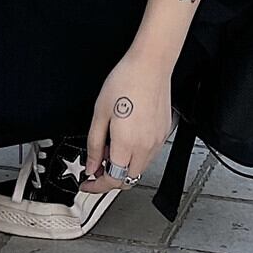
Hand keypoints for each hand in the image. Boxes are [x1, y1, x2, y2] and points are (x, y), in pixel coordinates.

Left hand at [77, 50, 174, 193]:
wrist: (150, 66)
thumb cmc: (125, 82)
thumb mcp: (99, 113)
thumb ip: (94, 144)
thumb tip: (91, 165)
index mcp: (127, 144)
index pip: (113, 180)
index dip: (97, 186)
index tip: (88, 184)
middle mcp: (146, 147)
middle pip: (128, 178)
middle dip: (110, 177)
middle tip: (96, 165)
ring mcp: (157, 141)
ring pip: (139, 168)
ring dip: (123, 166)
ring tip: (109, 146)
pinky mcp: (164, 133)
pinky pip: (149, 154)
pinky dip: (135, 155)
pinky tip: (124, 139)